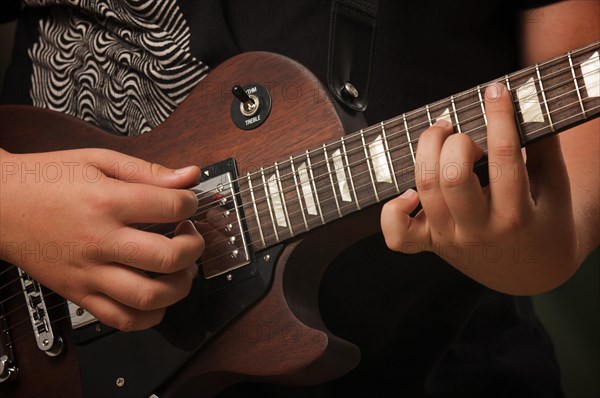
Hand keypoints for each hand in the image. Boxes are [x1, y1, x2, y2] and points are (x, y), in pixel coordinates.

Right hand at [0, 148, 204, 330]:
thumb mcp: (97, 160)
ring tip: (179, 269)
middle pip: (168, 258)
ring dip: (180, 286)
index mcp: (107, 201)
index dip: (192, 203)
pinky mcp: (78, 294)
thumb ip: (147, 170)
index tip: (188, 203)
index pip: (172, 207)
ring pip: (149, 297)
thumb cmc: (45, 180)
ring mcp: (88, 272)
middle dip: (194, 247)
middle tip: (189, 237)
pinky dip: (150, 315)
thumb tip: (189, 175)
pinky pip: (121, 320)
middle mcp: (99, 240)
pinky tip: (157, 296)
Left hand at [381, 84, 578, 294]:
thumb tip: (527, 101)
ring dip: (426, 154)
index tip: (495, 91)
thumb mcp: (556, 186)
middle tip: (460, 129)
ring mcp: (450, 239)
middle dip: (454, 140)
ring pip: (425, 191)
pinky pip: (398, 235)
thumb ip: (544, 146)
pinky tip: (411, 191)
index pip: (504, 157)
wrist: (534, 272)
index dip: (498, 117)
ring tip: (441, 138)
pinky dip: (394, 210)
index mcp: (516, 215)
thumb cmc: (546, 221)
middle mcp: (479, 230)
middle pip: (451, 177)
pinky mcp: (431, 245)